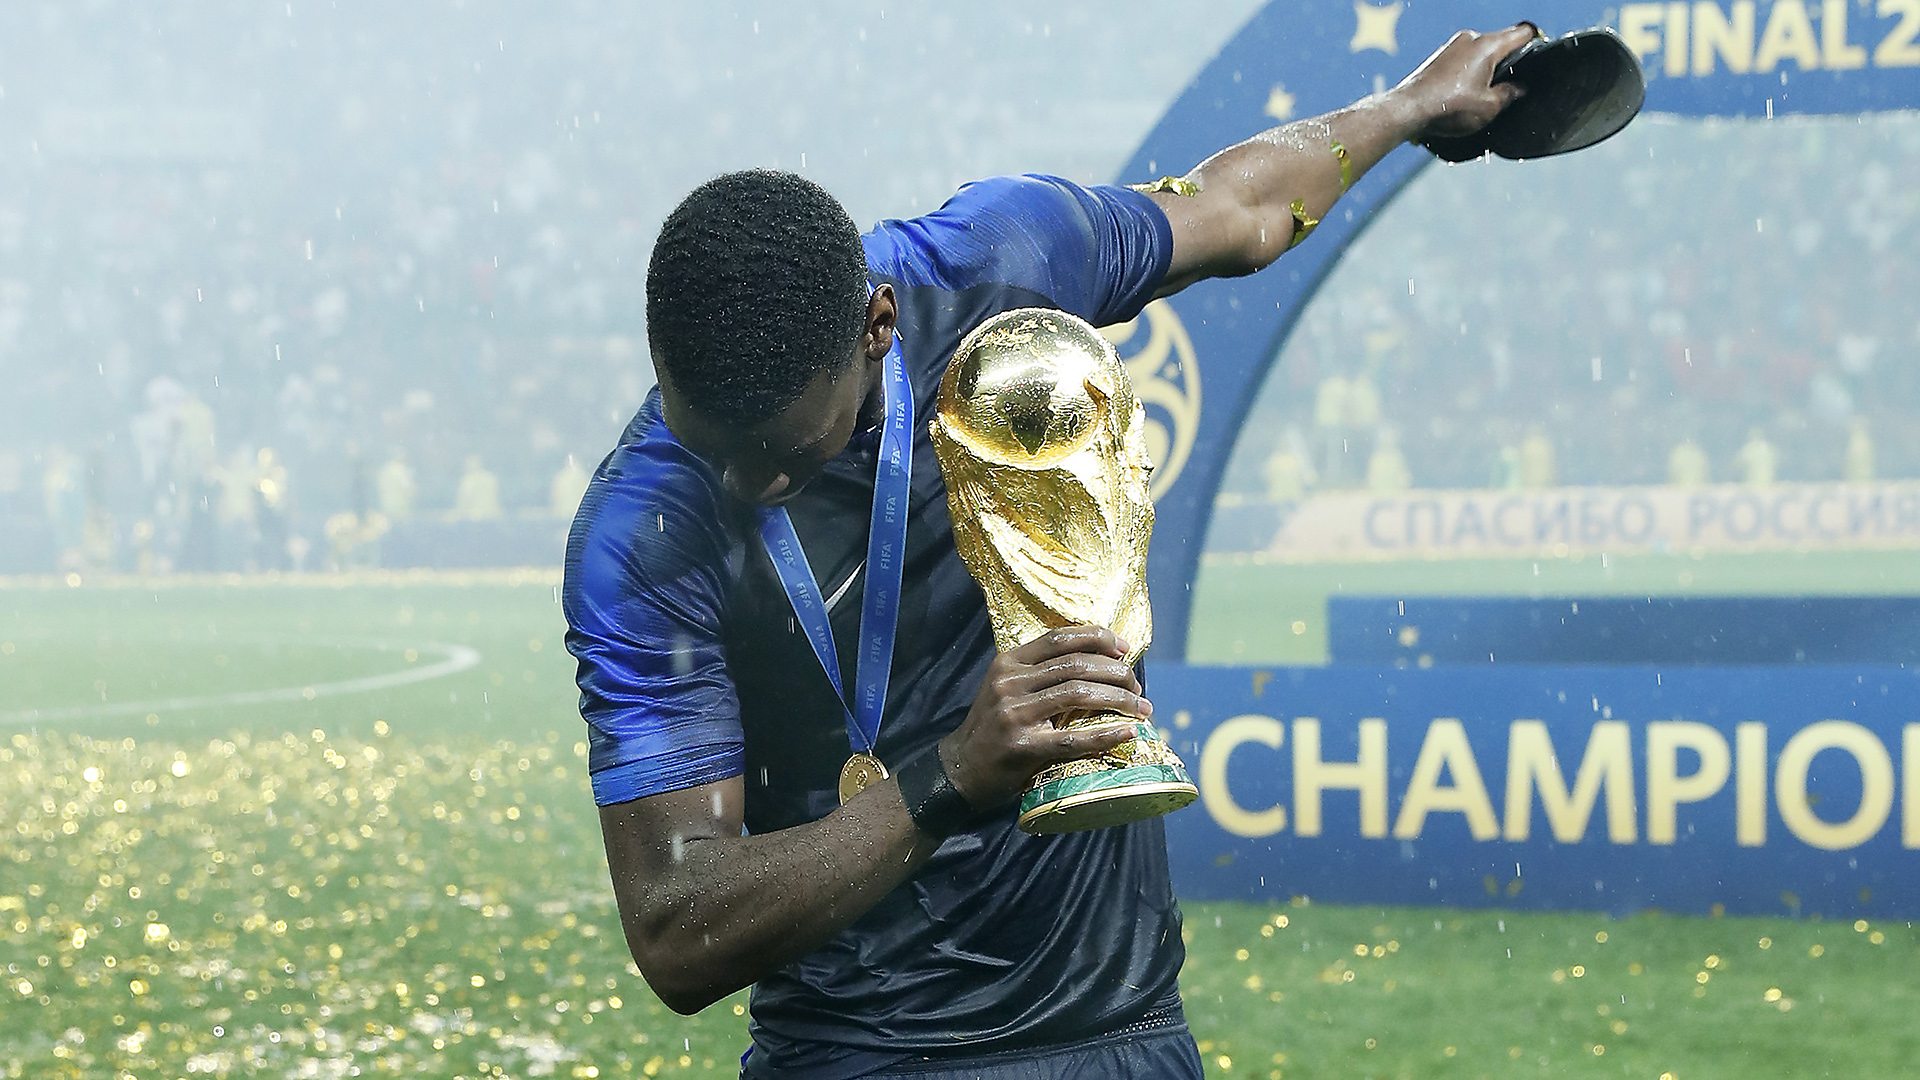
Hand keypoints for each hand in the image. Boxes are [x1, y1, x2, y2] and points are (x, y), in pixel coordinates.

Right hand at [938, 625, 1150, 810]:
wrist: (961, 768)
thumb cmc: (993, 727)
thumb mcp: (1007, 689)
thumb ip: (1041, 674)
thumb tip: (1100, 663)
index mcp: (1009, 663)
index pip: (1060, 638)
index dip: (1098, 638)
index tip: (1125, 649)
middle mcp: (1011, 683)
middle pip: (1076, 665)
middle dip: (1116, 673)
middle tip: (1137, 686)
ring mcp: (1016, 714)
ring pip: (1079, 694)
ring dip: (1119, 699)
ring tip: (1141, 708)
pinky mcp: (1024, 747)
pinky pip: (1074, 738)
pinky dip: (1107, 734)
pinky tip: (1128, 733)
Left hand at [1393, 24, 1537, 140]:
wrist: (1407, 110)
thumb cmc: (1447, 108)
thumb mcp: (1489, 107)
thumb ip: (1510, 94)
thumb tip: (1519, 88)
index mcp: (1488, 45)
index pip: (1523, 32)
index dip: (1536, 44)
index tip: (1537, 59)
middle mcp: (1470, 38)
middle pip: (1502, 42)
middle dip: (1509, 62)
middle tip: (1510, 86)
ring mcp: (1452, 46)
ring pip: (1482, 52)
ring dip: (1487, 69)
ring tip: (1484, 94)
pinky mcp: (1439, 57)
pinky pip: (1464, 59)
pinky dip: (1470, 72)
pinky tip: (1465, 93)